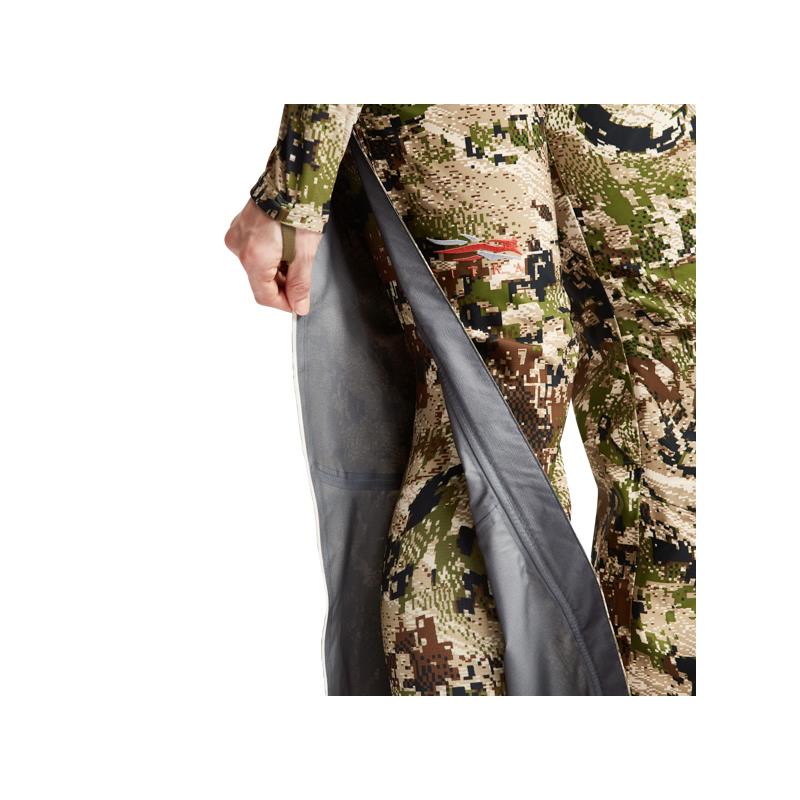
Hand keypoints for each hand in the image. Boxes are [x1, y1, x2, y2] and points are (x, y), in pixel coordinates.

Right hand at [224, 199, 320, 314]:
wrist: (292, 178)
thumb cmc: (298, 210)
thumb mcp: (304, 253)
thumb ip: (299, 284)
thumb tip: (299, 306)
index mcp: (253, 258)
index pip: (264, 296)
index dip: (283, 303)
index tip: (298, 303)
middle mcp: (239, 247)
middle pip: (260, 280)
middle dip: (282, 284)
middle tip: (301, 276)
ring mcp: (237, 234)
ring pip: (257, 265)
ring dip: (276, 268)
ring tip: (295, 254)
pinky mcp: (240, 225)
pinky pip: (253, 249)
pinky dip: (269, 253)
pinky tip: (284, 244)